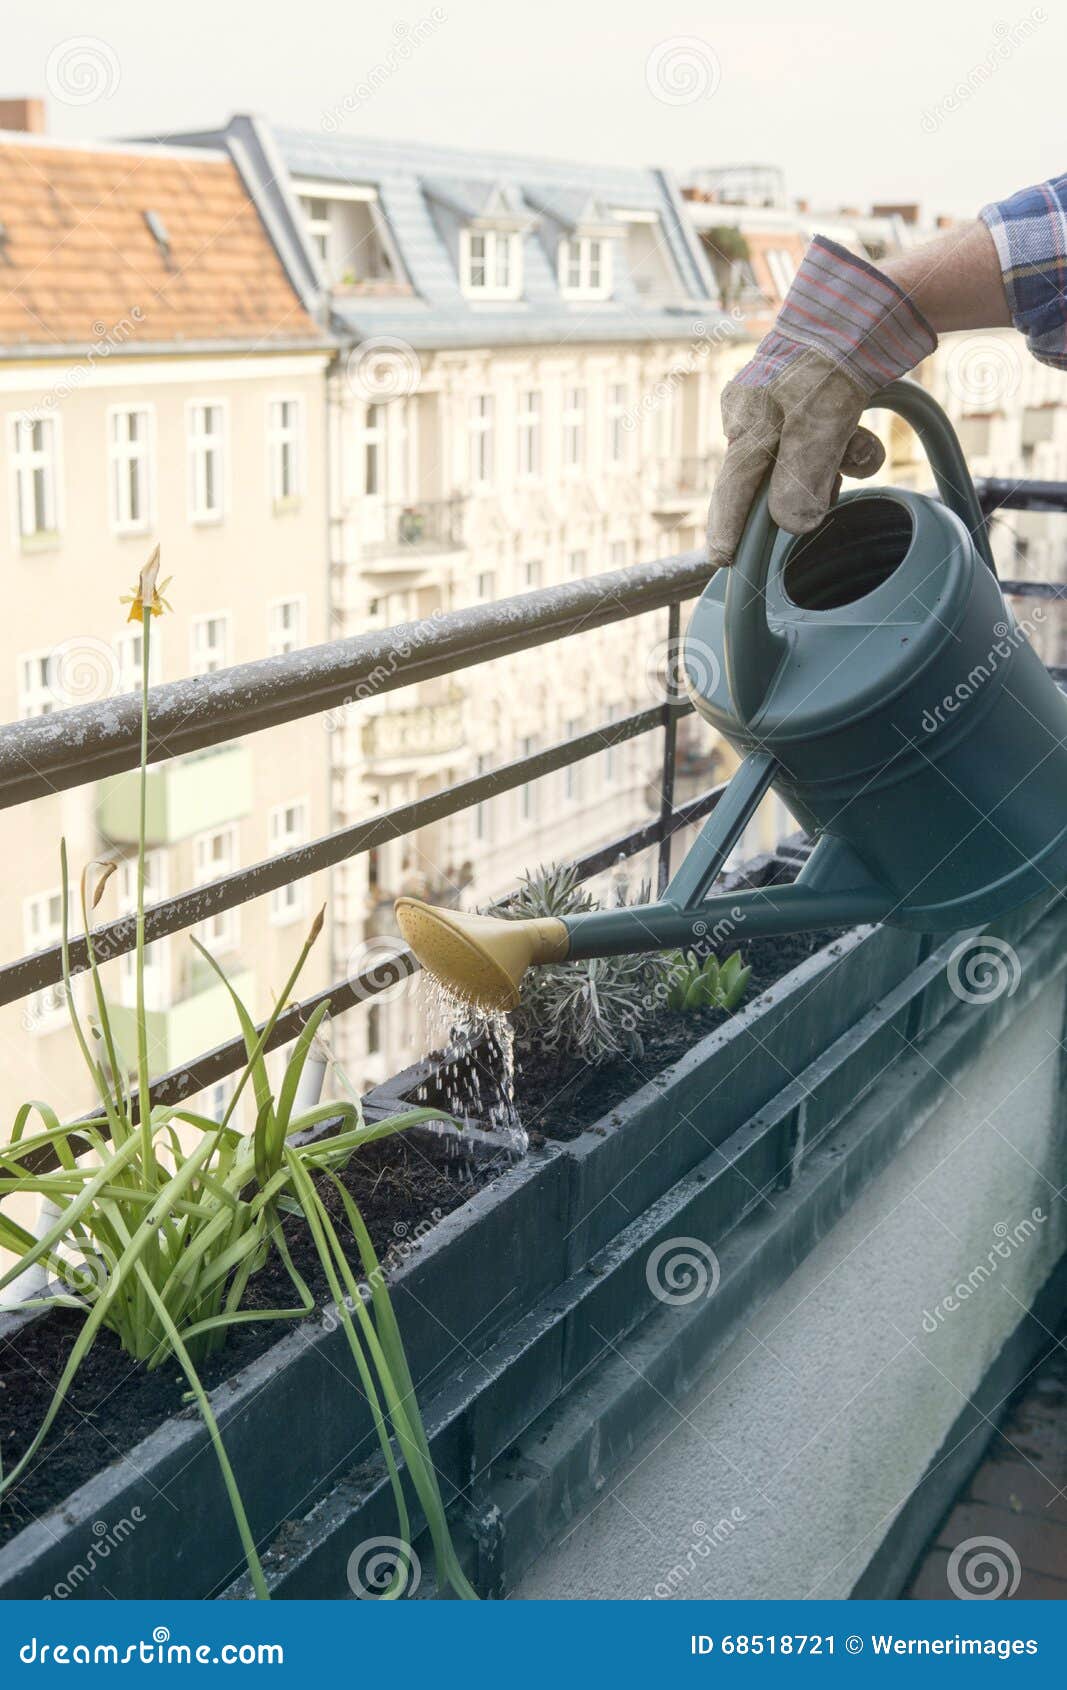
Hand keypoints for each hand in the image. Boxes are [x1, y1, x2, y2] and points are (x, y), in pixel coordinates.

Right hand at [707, 238, 935, 565]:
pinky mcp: (817, 400)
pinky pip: (828, 442)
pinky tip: (865, 431)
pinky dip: (849, 446)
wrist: (875, 300)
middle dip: (809, 485)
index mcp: (745, 416)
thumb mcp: (818, 422)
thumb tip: (789, 527)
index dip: (727, 525)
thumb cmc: (835, 357)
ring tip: (858, 442)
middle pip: (776, 477)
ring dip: (837, 465)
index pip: (733, 485)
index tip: (721, 558)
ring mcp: (787, 406)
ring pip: (809, 462)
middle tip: (832, 484)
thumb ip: (801, 478)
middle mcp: (758, 413)